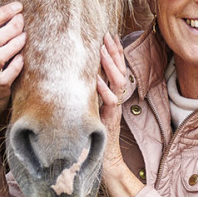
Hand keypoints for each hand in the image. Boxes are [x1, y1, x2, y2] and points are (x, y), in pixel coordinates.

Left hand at [95, 34, 141, 196]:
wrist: (102, 161)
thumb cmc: (93, 135)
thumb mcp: (90, 108)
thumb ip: (88, 93)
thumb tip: (76, 74)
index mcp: (111, 94)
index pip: (117, 68)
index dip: (114, 51)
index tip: (108, 35)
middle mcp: (115, 99)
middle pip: (121, 70)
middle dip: (114, 52)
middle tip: (107, 36)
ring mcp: (114, 109)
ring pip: (119, 82)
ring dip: (110, 65)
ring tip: (102, 51)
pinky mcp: (110, 120)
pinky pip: (110, 103)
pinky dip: (103, 91)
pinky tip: (96, 81)